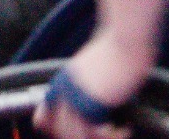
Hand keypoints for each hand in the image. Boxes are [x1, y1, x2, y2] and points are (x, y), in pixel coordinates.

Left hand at [33, 35, 150, 138]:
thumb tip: (95, 104)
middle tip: (105, 135)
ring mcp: (76, 99)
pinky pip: (98, 135)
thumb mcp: (91, 67)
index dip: (57, 131)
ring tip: (118, 133)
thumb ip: (84, 85)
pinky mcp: (92, 105)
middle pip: (61, 133)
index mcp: (61, 83)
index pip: (42, 118)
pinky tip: (125, 129)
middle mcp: (64, 92)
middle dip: (82, 138)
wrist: (126, 39)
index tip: (78, 135)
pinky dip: (115, 136)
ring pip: (78, 137)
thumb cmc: (116, 50)